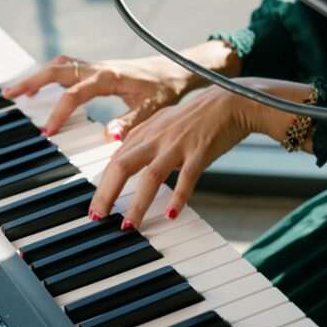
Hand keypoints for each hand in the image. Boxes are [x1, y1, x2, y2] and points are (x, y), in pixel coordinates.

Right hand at [2, 50, 202, 140]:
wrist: (175, 70)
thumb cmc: (164, 90)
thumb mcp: (150, 110)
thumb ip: (128, 124)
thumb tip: (108, 137)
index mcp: (108, 77)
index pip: (74, 94)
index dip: (58, 113)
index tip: (47, 132)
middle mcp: (98, 68)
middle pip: (56, 71)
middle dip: (31, 83)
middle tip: (10, 96)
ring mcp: (95, 67)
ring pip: (58, 66)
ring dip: (36, 77)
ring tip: (17, 92)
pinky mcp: (95, 70)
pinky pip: (65, 69)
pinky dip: (48, 76)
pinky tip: (39, 88)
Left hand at [87, 79, 314, 230]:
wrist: (232, 100)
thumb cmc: (198, 116)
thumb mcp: (164, 122)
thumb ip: (142, 140)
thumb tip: (121, 156)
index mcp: (147, 131)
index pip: (116, 160)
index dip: (101, 184)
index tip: (94, 208)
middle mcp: (158, 137)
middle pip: (123, 166)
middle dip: (106, 194)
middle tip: (97, 218)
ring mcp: (179, 144)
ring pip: (151, 176)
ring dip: (138, 204)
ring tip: (129, 226)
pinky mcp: (201, 151)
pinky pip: (187, 177)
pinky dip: (179, 197)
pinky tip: (172, 215)